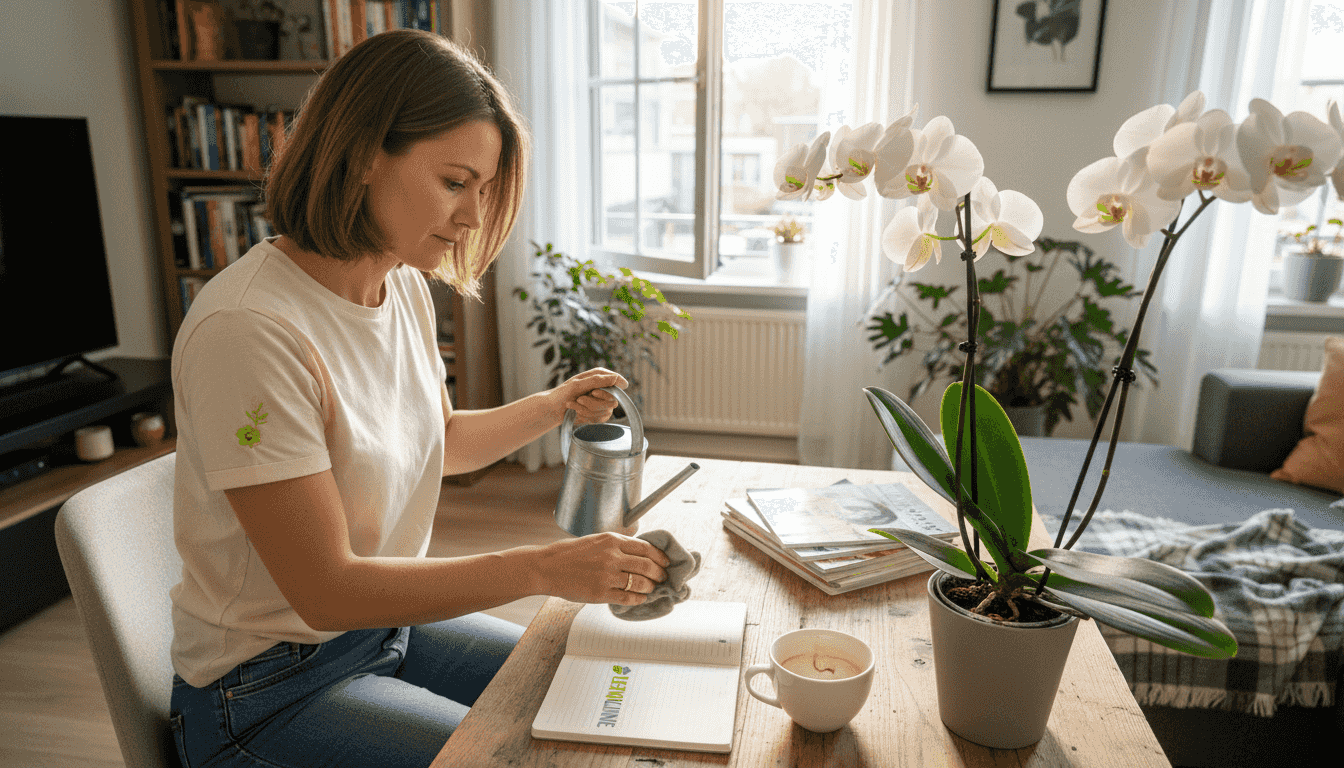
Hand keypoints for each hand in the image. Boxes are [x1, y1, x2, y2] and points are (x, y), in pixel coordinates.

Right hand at [531, 532, 670, 605]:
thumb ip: (617, 544)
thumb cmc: (570, 553)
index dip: (660, 557)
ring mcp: (606, 575)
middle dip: (659, 573)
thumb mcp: (596, 540)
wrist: (547, 567)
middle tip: (662, 578)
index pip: (646, 548)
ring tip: (651, 588)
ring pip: (641, 583)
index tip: (665, 562)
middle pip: (648, 566)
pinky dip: (638, 599)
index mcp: (611, 540)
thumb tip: (640, 550)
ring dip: (650, 587)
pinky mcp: (600, 593)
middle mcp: (612, 556)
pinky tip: (640, 598)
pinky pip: (628, 598)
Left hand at [552, 368, 629, 425]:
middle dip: (593, 403)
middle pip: (612, 400)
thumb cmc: (562, 393)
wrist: (553, 409)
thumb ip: (597, 380)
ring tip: (574, 405)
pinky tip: (577, 413)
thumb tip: (615, 378)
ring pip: (606, 411)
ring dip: (587, 410)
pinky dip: (586, 417)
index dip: (610, 389)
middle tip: (579, 399)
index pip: (617, 380)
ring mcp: (602, 402)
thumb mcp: (578, 384)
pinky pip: (600, 419)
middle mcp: (603, 388)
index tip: (594, 393)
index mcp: (599, 376)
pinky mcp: (599, 413)